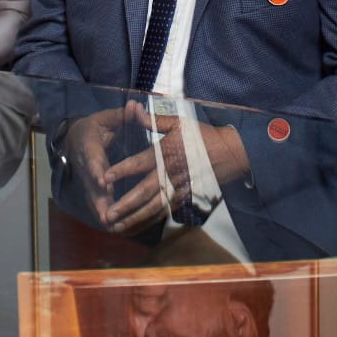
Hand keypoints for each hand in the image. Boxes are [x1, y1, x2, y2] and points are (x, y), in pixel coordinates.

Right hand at [59, 106, 132, 229]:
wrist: (74, 137)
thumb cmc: (95, 126)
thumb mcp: (106, 117)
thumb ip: (122, 115)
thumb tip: (135, 105)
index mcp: (89, 146)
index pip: (93, 159)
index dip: (97, 170)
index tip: (103, 181)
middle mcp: (86, 166)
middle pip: (91, 185)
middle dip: (98, 200)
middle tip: (106, 215)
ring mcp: (87, 179)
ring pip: (93, 197)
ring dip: (101, 212)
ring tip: (111, 226)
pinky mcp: (91, 187)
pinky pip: (97, 201)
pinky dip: (104, 214)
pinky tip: (115, 227)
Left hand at [99, 102, 251, 235]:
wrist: (231, 153)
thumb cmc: (202, 135)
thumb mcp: (179, 122)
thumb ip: (153, 120)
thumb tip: (133, 108)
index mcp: (166, 152)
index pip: (140, 162)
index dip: (123, 170)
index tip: (105, 177)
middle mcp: (170, 173)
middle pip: (145, 192)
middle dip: (126, 204)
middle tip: (107, 214)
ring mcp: (178, 188)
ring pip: (154, 207)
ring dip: (135, 218)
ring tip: (117, 226)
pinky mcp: (184, 197)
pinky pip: (164, 212)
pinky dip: (149, 221)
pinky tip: (135, 228)